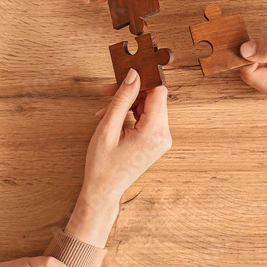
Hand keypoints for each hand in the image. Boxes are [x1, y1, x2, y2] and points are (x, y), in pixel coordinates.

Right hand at [65, 70, 170, 246]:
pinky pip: (147, 118)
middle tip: (107, 91)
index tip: (124, 75)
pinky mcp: (156, 142)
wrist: (103, 191)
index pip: (158, 92)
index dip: (142, 80)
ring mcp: (162, 140)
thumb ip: (122, 99)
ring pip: (149, 107)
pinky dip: (131, 113)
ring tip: (105, 110)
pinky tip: (112, 117)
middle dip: (131, 92)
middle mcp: (163, 136)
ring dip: (128, 103)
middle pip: (154, 98)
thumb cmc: (102, 165)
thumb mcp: (108, 128)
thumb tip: (133, 75)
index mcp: (154, 133)